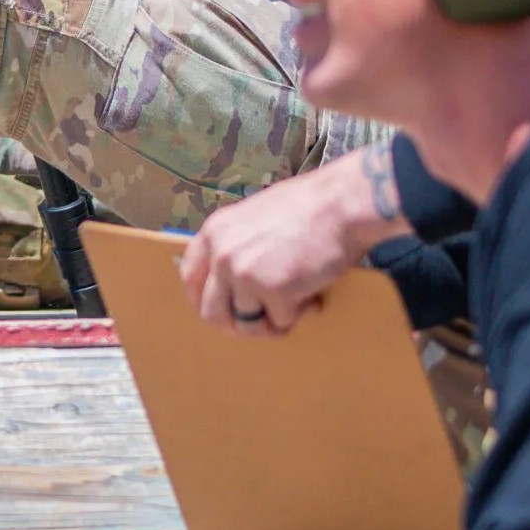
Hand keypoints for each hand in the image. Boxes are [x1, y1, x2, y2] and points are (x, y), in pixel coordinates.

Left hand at [178, 147, 405, 337]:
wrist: (339, 204)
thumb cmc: (305, 209)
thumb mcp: (251, 219)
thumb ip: (235, 247)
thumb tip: (231, 286)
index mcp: (213, 233)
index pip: (190, 278)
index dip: (204, 300)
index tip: (223, 311)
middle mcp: (221, 255)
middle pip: (211, 312)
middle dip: (238, 325)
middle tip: (264, 323)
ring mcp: (244, 274)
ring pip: (248, 323)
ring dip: (274, 320)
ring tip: (299, 302)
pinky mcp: (273, 290)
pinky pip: (281, 320)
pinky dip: (300, 314)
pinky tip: (314, 295)